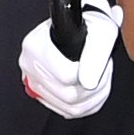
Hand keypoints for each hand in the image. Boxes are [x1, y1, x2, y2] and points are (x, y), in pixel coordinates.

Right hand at [18, 0, 121, 119]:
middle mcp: (30, 64)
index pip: (66, 76)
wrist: (84, 24)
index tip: (100, 63)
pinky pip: (68, 111)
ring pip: (70, 108)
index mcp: (36, 45)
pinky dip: (87, 104)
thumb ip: (95, 56)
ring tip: (100, 79)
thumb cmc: (91, 23)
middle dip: (96, 87)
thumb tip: (88, 83)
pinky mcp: (44, 93)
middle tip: (104, 70)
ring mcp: (35, 80)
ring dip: (94, 97)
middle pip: (68, 96)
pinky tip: (92, 89)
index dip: (90, 74)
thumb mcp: (101, 32)